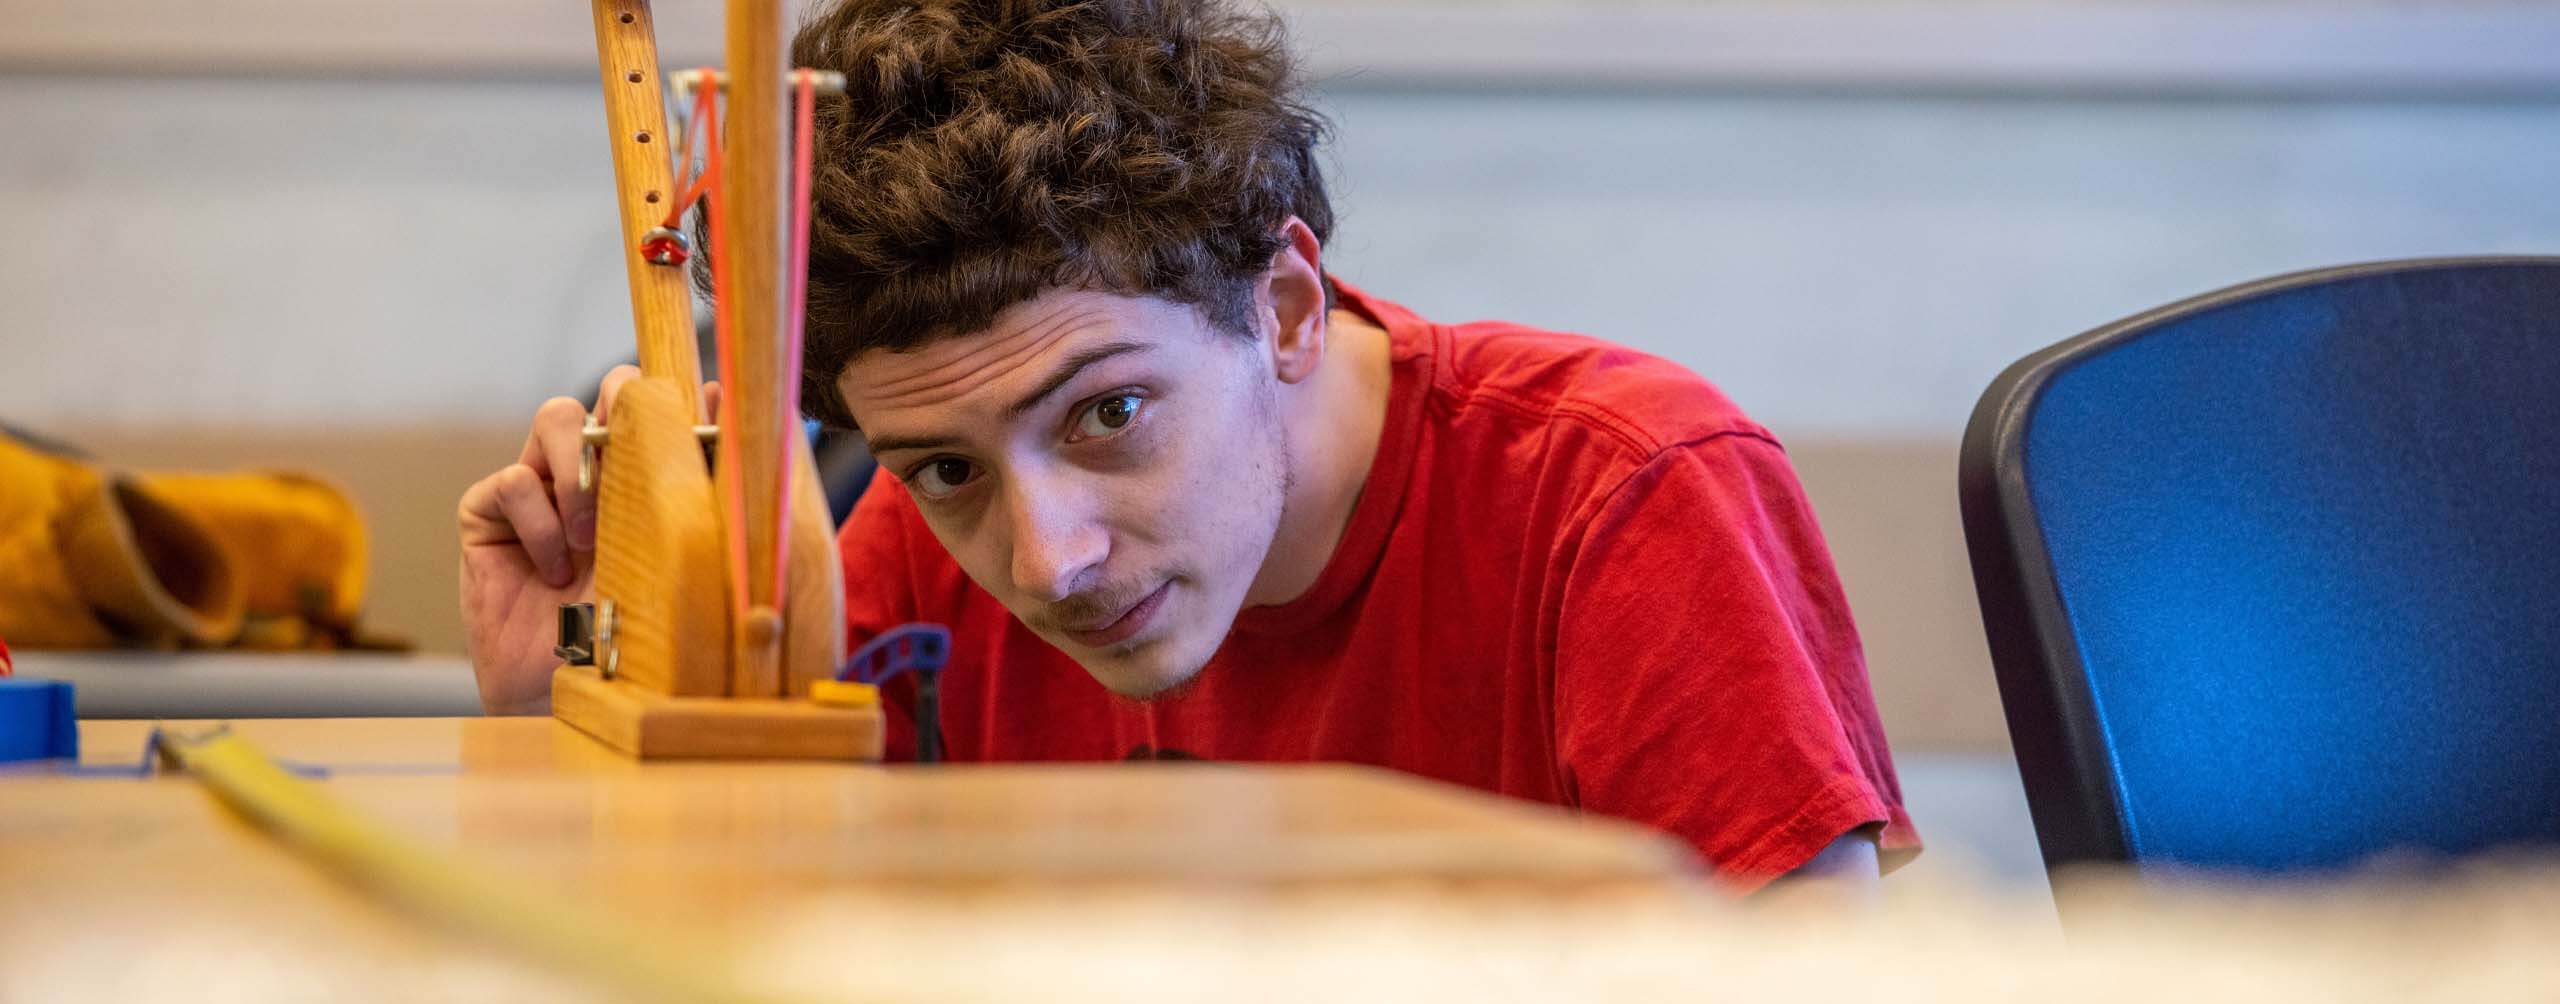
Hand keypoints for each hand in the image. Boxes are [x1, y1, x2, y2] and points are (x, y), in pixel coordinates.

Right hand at [457, 367, 714, 713]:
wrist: (556, 693)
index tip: (712, 405)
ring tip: (590, 535)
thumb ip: (695, 507)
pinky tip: (552, 572)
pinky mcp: (488, 512)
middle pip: (608, 390)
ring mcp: (541, 487)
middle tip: (635, 449)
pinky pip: (513, 481)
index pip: (661, 411)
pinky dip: (539, 524)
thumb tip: (735, 442)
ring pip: (556, 416)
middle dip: (624, 404)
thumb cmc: (620, 637)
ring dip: (580, 471)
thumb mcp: (670, 567)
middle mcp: (593, 472)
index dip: (682, 396)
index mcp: (644, 481)